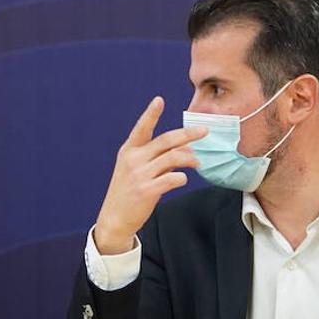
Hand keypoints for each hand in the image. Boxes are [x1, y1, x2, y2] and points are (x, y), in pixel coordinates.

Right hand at [93, 97, 205, 254]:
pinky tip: (181, 179)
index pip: (141, 128)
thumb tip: (184, 150)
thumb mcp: (134, 170)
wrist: (115, 219)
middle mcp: (133, 160)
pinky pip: (173, 178)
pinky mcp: (147, 190)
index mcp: (128, 151)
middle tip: (203, 131)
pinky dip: (181, 177)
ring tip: (198, 162)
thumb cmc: (127, 192)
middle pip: (166, 141)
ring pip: (173, 158)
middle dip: (187, 134)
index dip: (151, 114)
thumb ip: (155, 157)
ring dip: (190, 159)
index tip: (159, 100)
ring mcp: (140, 175)